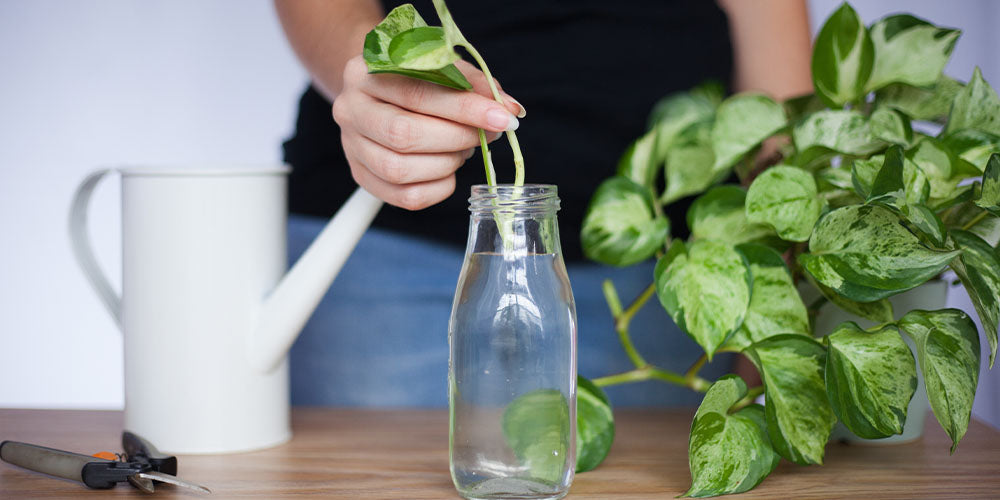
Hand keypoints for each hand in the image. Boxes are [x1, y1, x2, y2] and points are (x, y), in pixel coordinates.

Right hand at [333, 56, 523, 209]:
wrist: (381, 89)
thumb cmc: (418, 77)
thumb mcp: (445, 67)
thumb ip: (477, 85)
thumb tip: (510, 110)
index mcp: (365, 72)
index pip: (416, 94)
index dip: (464, 109)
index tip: (502, 118)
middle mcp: (350, 109)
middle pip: (403, 135)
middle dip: (457, 138)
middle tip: (485, 134)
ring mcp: (352, 146)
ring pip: (400, 170)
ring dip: (447, 163)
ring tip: (463, 149)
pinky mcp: (362, 176)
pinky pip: (405, 197)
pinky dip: (439, 187)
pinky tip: (449, 170)